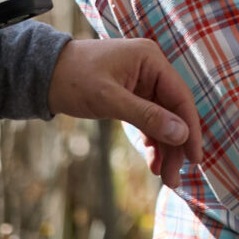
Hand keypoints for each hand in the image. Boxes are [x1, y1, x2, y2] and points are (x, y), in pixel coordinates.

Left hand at [49, 37, 201, 182]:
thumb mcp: (109, 99)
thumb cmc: (74, 78)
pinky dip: (152, 141)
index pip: (181, 97)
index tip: (195, 159)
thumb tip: (182, 134)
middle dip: (176, 146)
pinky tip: (154, 163)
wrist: (43, 73)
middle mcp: (151, 69)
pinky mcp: (132, 95)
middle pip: (174, 112)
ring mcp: (142, 82)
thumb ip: (147, 116)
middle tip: (175, 179)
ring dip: (166, 148)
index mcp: (151, 59)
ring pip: (163, 119)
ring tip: (166, 178)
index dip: (191, 129)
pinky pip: (149, 120)